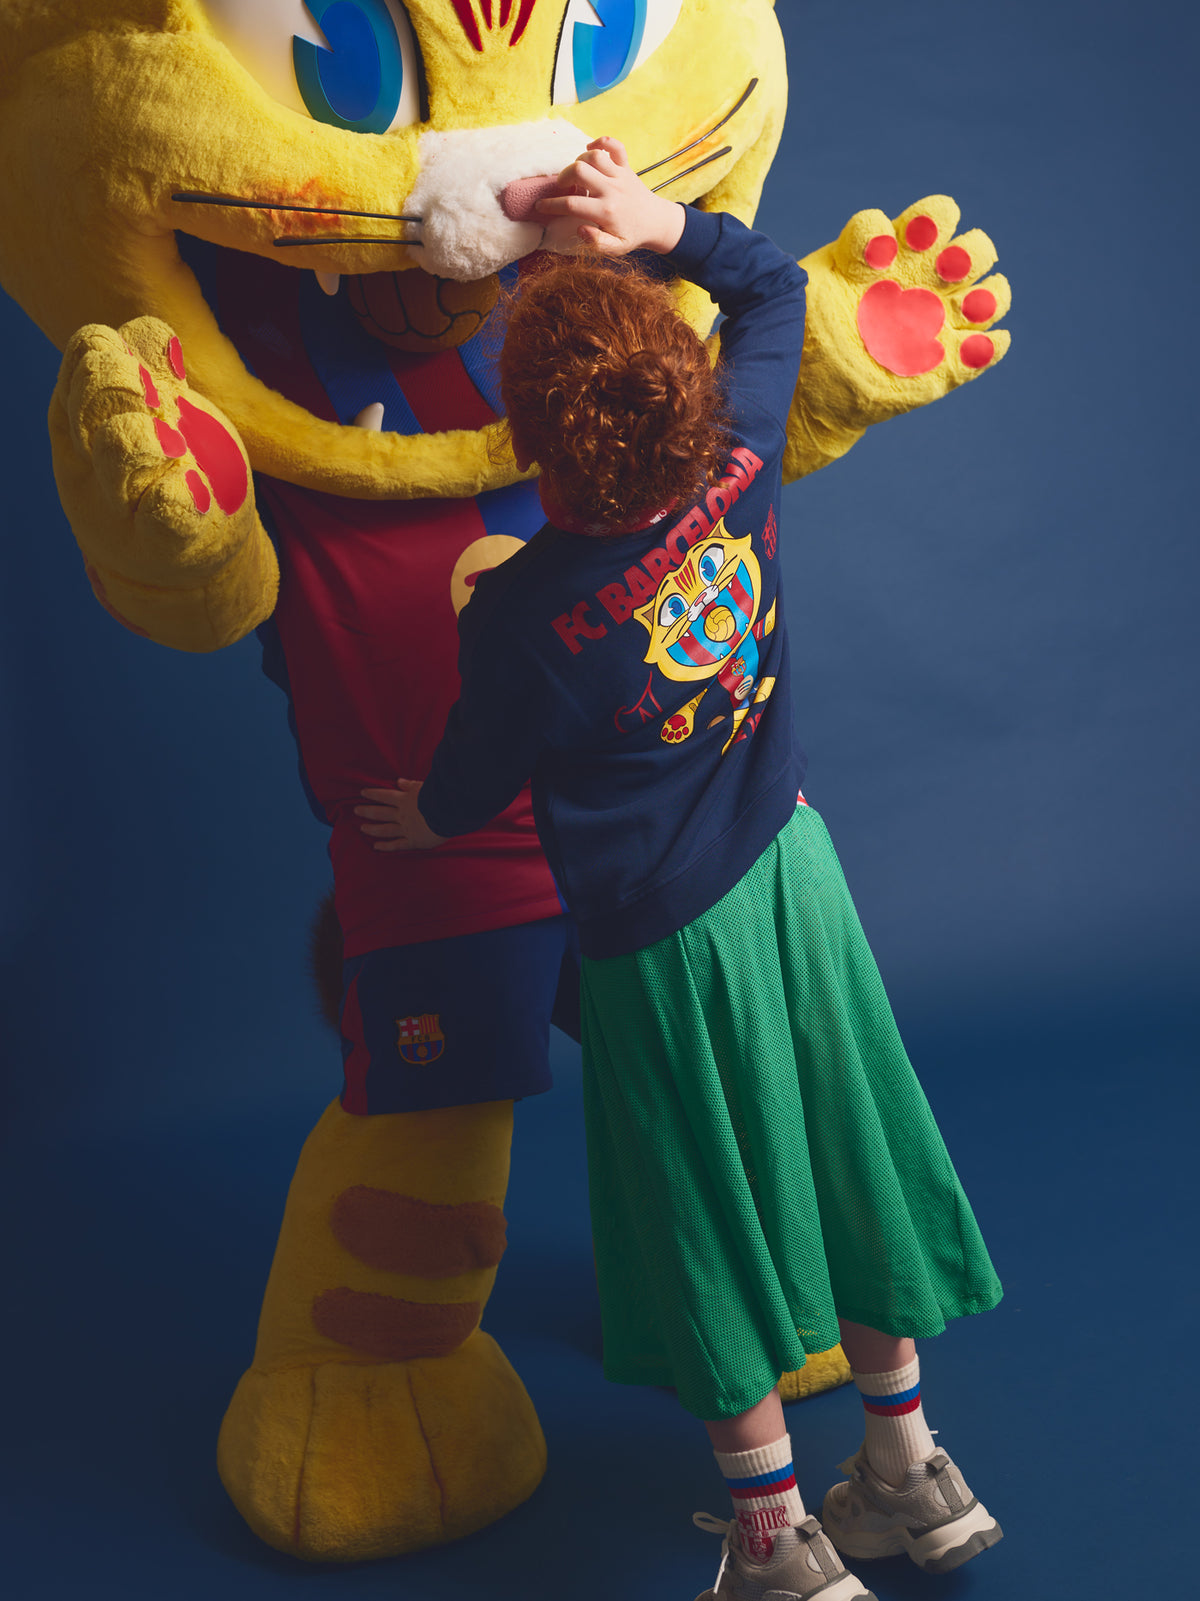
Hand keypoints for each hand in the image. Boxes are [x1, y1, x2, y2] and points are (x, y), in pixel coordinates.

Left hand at [355, 780, 446, 851]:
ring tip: (362, 828)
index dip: (373, 793)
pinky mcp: (414, 841)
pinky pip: (397, 845)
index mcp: (405, 800)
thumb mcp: (423, 786)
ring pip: (386, 829)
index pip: (385, 795)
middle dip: (367, 811)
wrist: (448, 813)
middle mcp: (402, 814)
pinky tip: (376, 846)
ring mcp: (406, 829)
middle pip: (381, 812)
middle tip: (355, 810)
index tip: (362, 792)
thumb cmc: (440, 797)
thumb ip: (410, 785)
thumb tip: (399, 781)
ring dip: (373, 829)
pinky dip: (386, 846)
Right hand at [536, 137, 685, 256]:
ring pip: (593, 155)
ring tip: (578, 174)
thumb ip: (597, 243)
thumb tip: (580, 228)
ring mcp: (620, 175)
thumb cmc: (631, 235)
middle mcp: (612, 189)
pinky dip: (601, 141)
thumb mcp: (615, 249)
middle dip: (564, 177)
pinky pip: (615, 145)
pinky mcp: (626, 166)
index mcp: (606, 211)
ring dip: (579, 160)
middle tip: (562, 187)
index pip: (572, 204)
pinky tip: (591, 148)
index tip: (540, 206)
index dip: (551, 205)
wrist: (656, 222)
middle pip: (579, 170)